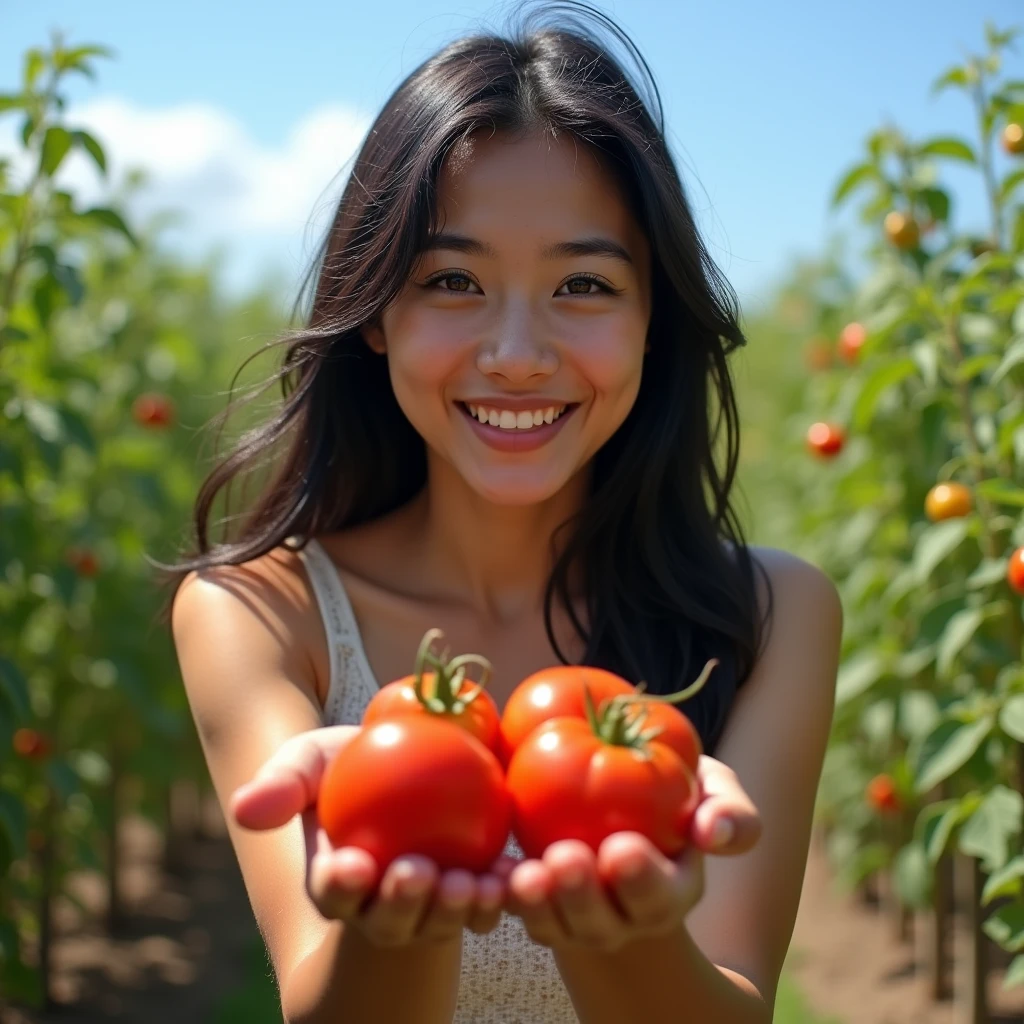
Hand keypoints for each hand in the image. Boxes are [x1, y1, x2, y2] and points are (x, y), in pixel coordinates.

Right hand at [229, 725, 511, 947]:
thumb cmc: (348, 762)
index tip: (347, 865)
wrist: (405, 757)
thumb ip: (282, 783)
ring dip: (456, 908)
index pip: (333, 891)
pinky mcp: (474, 893)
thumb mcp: (310, 761)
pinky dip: (501, 892)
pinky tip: (514, 872)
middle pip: (389, 919)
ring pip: (442, 920)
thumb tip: (242, 809)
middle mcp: (382, 908)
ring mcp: (431, 907)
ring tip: (471, 885)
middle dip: (402, 905)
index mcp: (337, 882)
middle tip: (415, 874)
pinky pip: (489, 900)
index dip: (339, 885)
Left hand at [504, 753, 760, 952]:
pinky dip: (499, 892)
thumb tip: (716, 833)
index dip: (641, 881)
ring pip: (552, 924)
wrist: (622, 803)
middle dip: (582, 897)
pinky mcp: (535, 903)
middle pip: (600, 922)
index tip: (622, 850)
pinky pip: (514, 907)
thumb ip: (731, 812)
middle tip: (565, 858)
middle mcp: (621, 918)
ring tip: (524, 875)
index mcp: (669, 893)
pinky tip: (489, 869)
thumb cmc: (674, 794)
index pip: (657, 896)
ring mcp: (574, 918)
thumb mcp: (713, 792)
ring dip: (536, 903)